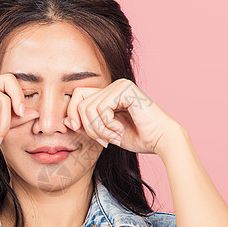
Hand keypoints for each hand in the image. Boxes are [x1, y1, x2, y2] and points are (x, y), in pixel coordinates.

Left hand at [63, 78, 181, 154]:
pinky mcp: (125, 90)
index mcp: (109, 93)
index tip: (88, 135)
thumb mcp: (105, 132)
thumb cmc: (138, 137)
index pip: (77, 97)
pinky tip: (120, 131)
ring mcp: (120, 85)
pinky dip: (107, 126)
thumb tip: (65, 121)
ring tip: (112, 137)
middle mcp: (114, 85)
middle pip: (79, 100)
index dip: (75, 116)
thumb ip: (87, 124)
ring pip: (88, 107)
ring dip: (98, 129)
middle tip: (102, 140)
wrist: (161, 141)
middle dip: (86, 126)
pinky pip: (101, 108)